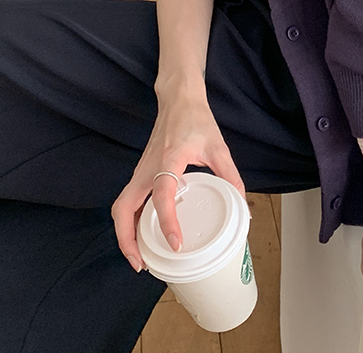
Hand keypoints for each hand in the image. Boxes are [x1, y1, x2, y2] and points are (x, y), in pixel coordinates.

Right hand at [111, 89, 244, 273]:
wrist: (178, 99)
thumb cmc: (196, 120)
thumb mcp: (219, 147)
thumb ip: (231, 177)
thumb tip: (242, 208)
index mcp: (169, 159)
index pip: (162, 194)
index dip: (167, 221)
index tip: (175, 243)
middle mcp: (148, 167)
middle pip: (122, 208)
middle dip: (127, 240)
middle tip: (142, 264)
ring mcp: (140, 170)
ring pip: (120, 207)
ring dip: (125, 234)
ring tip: (140, 257)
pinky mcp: (140, 173)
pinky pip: (127, 201)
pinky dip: (129, 221)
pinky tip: (143, 235)